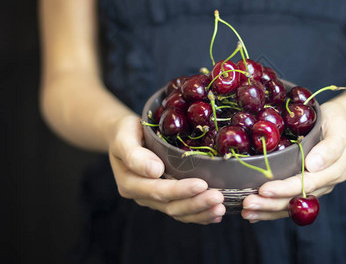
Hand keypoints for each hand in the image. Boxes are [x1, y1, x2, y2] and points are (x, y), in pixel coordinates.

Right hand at [108, 115, 225, 223]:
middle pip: (171, 206)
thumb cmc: (125, 132)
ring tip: (220, 208)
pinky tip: (215, 215)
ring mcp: (153, 199)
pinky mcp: (165, 198)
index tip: (202, 184)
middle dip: (196, 203)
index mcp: (130, 183)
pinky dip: (199, 215)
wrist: (123, 136)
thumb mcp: (124, 137)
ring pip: (178, 211)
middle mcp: (142, 195)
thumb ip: (135, 154)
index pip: (158, 190)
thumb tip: (155, 171)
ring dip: (201, 212)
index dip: (180, 190)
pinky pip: (182, 210)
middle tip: (218, 198)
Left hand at [241, 101, 345, 221]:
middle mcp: (324, 184)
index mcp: (334, 171)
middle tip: (247, 204)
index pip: (306, 184)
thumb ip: (329, 148)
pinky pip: (289, 202)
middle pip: (296, 199)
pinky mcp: (306, 187)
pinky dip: (270, 210)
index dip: (284, 189)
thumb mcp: (338, 129)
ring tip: (246, 212)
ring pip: (291, 205)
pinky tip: (253, 214)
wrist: (342, 123)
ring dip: (267, 211)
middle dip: (270, 204)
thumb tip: (312, 166)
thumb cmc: (337, 122)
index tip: (263, 190)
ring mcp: (315, 188)